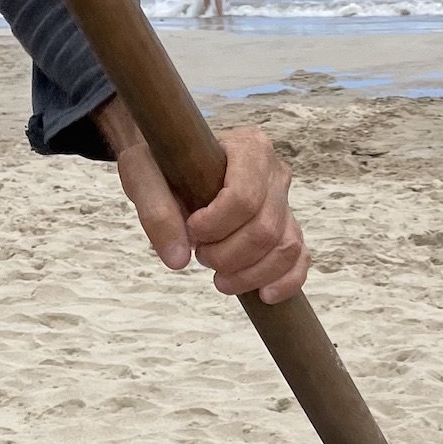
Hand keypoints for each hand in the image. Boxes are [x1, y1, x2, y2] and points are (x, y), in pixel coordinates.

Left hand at [99, 100, 309, 303]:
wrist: (175, 162)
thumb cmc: (162, 163)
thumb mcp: (142, 173)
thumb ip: (155, 211)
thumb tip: (178, 260)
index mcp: (249, 148)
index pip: (244, 199)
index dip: (215, 227)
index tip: (191, 230)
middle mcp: (275, 172)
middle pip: (264, 230)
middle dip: (228, 256)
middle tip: (199, 255)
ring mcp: (285, 202)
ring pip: (285, 248)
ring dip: (250, 274)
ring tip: (219, 277)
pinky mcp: (287, 227)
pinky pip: (299, 259)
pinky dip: (285, 282)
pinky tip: (263, 296)